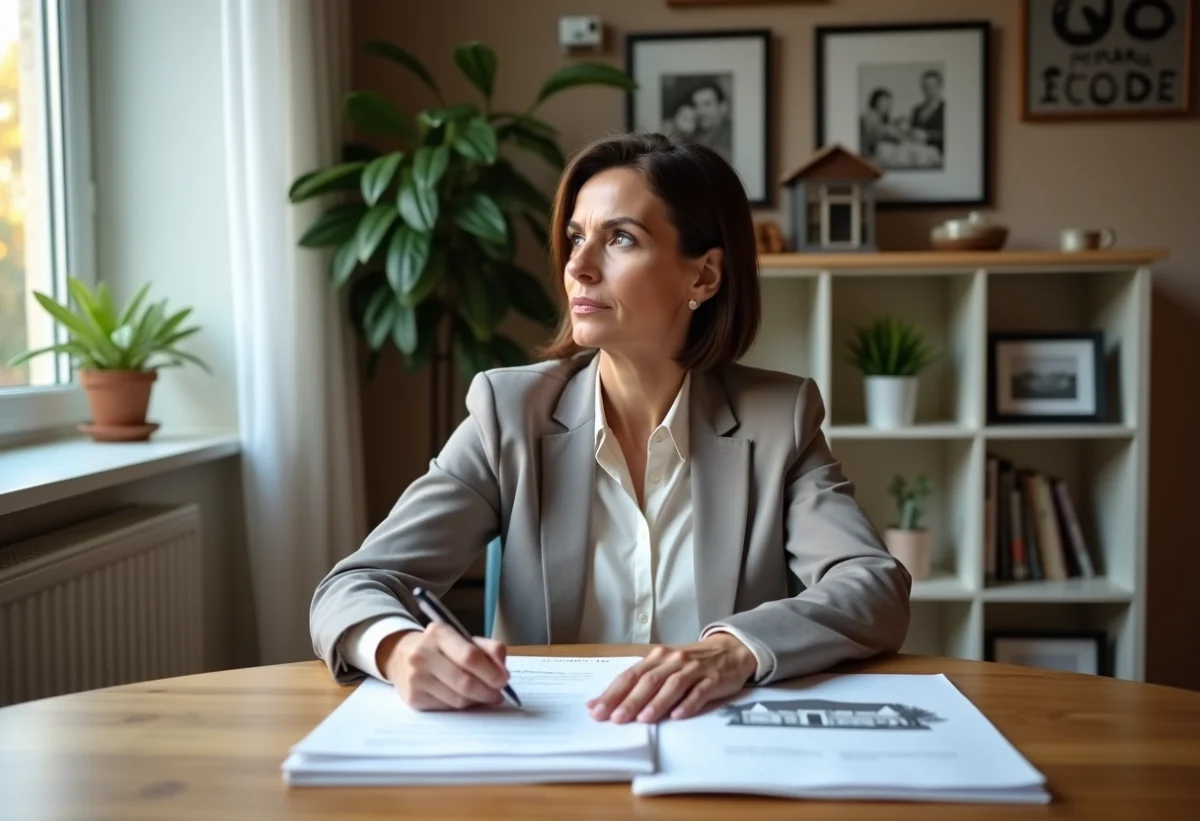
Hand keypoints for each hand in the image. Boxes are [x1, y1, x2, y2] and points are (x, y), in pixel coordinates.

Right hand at [377, 622, 510, 710]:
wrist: (400, 656)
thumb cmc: (440, 648)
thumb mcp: (462, 638)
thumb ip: (488, 648)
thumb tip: (503, 669)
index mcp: (439, 633)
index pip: (470, 656)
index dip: (491, 672)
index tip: (504, 679)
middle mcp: (423, 654)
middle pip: (465, 682)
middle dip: (488, 691)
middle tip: (498, 694)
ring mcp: (416, 678)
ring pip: (458, 699)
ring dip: (476, 701)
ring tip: (483, 695)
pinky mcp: (413, 698)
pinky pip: (447, 708)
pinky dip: (461, 706)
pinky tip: (464, 698)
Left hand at [586, 634, 756, 723]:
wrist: (729, 651)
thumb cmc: (689, 664)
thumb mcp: (663, 668)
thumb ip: (638, 683)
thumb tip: (605, 703)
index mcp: (656, 658)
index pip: (630, 676)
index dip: (613, 693)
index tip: (596, 710)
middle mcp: (672, 661)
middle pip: (648, 681)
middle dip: (630, 700)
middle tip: (615, 719)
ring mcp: (693, 669)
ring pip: (672, 685)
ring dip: (656, 703)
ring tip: (643, 719)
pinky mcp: (713, 679)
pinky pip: (699, 691)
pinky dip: (688, 704)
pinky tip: (678, 715)